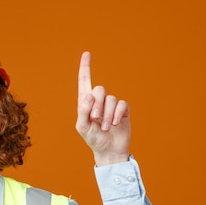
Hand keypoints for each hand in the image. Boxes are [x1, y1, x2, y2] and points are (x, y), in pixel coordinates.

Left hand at [76, 51, 130, 165]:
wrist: (109, 151)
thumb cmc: (93, 139)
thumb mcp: (82, 127)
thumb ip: (82, 110)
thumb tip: (88, 95)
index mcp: (85, 103)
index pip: (84, 81)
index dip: (85, 68)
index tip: (86, 53)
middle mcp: (99, 101)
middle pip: (99, 89)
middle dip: (97, 105)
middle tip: (95, 119)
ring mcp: (111, 105)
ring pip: (110, 99)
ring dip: (107, 115)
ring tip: (105, 127)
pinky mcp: (122, 110)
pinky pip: (121, 104)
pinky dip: (116, 115)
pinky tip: (115, 124)